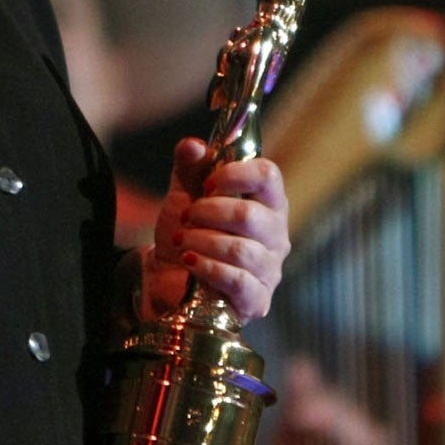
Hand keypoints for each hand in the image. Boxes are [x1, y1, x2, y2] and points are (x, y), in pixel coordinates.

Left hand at [133, 137, 290, 324]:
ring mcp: (269, 270)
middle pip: (250, 216)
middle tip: (186, 217)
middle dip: (208, 213)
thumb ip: (190, 169)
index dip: (236, 175)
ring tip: (183, 242)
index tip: (207, 184)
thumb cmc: (187, 234)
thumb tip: (193, 145)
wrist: (167, 279)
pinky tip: (189, 262)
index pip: (269, 176)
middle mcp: (276, 235)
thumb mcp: (183, 196)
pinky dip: (207, 268)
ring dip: (202, 242)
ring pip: (240, 250)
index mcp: (266, 204)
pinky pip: (237, 281)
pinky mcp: (257, 300)